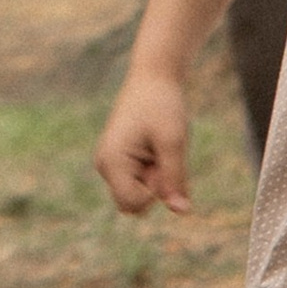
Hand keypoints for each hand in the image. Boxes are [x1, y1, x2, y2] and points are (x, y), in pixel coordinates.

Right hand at [97, 71, 192, 217]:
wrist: (153, 75)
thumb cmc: (162, 105)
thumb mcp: (173, 142)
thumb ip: (175, 179)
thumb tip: (181, 211)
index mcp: (111, 161)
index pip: (133, 204)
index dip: (156, 193)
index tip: (164, 164)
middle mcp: (104, 164)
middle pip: (132, 204)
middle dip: (154, 189)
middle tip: (163, 156)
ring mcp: (109, 161)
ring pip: (137, 192)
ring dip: (155, 178)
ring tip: (160, 147)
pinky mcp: (118, 158)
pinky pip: (138, 180)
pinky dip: (153, 170)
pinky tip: (156, 145)